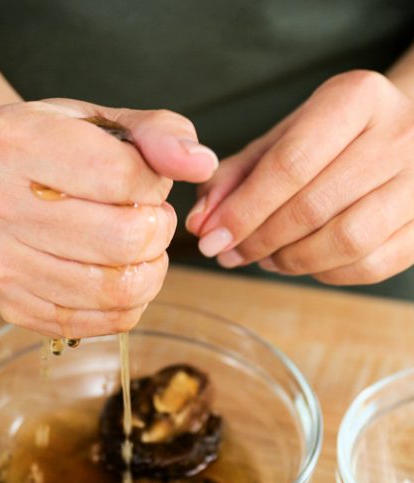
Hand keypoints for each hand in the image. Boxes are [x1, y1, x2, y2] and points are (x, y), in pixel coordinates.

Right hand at [0, 99, 217, 337]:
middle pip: (121, 239)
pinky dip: (126, 304)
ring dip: (148, 269)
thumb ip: (158, 132)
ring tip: (138, 245)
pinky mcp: (8, 304)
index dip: (154, 183)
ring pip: (113, 289)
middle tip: (149, 217)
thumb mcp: (100, 120)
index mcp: (11, 142)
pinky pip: (94, 322)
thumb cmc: (51, 146)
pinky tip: (119, 274)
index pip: (120, 176)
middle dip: (156, 229)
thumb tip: (201, 164)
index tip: (145, 180)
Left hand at [186, 70, 413, 284]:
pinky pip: (373, 263)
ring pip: (348, 240)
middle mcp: (400, 133)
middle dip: (258, 239)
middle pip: (314, 205)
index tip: (209, 237)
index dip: (243, 209)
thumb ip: (233, 176)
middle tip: (227, 252)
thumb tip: (200, 222)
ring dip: (291, 260)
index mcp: (355, 98)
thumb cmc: (327, 138)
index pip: (289, 164)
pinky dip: (326, 272)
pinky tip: (300, 261)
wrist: (400, 133)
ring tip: (262, 257)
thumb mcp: (279, 139)